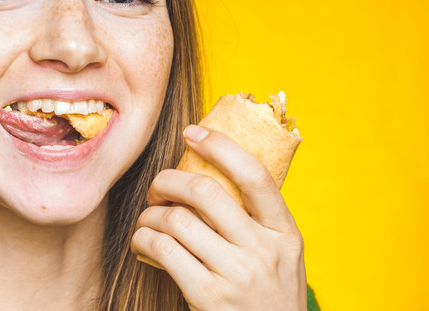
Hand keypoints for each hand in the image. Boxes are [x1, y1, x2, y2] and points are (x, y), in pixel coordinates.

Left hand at [130, 125, 306, 309]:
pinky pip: (163, 250)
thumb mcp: (280, 256)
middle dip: (168, 180)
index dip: (220, 146)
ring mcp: (238, 275)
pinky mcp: (209, 297)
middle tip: (157, 189)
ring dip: (150, 214)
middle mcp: (265, 251)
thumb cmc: (268, 296)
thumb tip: (212, 170)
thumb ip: (256, 220)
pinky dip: (143, 238)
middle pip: (205, 191)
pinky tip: (143, 241)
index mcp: (286, 233)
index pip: (255, 176)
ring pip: (176, 220)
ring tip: (148, 220)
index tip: (193, 133)